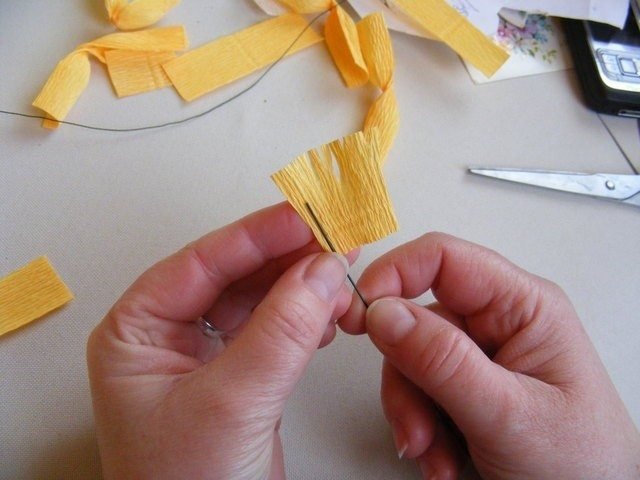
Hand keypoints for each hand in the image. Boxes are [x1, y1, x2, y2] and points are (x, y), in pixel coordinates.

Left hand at [87, 203, 353, 479]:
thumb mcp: (230, 402)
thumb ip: (281, 331)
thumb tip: (322, 269)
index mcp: (136, 332)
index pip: (201, 262)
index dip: (257, 235)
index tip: (305, 217)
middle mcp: (167, 337)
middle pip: (234, 275)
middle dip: (288, 260)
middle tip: (334, 242)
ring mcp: (205, 356)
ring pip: (259, 300)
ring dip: (303, 289)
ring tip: (340, 279)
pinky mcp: (239, 377)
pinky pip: (275, 330)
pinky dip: (306, 320)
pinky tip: (327, 315)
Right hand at [340, 233, 639, 479]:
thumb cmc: (582, 466)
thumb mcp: (508, 415)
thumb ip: (443, 362)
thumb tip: (384, 313)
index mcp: (524, 306)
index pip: (445, 260)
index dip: (396, 275)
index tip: (361, 312)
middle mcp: (500, 323)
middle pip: (417, 319)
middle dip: (407, 378)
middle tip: (414, 426)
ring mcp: (482, 356)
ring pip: (411, 360)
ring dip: (412, 412)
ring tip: (435, 454)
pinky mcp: (467, 386)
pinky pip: (419, 390)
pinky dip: (420, 427)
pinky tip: (443, 457)